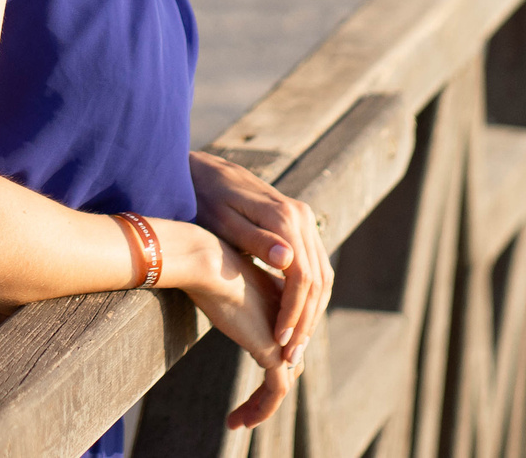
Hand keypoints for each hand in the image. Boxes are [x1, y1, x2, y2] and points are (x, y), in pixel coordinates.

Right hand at [154, 222, 292, 428]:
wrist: (207, 263)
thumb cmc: (205, 268)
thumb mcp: (222, 285)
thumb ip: (232, 298)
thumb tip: (217, 297)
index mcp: (279, 303)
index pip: (282, 342)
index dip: (270, 364)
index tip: (249, 381)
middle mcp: (286, 322)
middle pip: (286, 364)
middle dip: (267, 390)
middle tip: (247, 409)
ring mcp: (283, 338)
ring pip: (281, 382)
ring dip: (262, 406)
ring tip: (238, 422)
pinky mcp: (274, 352)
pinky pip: (276, 391)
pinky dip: (262, 409)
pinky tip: (238, 421)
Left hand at [189, 150, 332, 365]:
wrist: (203, 170)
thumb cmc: (204, 199)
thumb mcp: (222, 222)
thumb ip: (254, 241)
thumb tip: (286, 260)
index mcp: (284, 217)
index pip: (302, 277)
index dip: (294, 313)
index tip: (281, 342)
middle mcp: (301, 216)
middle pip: (319, 279)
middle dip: (307, 320)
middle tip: (292, 355)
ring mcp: (303, 219)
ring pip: (323, 275)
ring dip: (313, 312)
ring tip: (295, 344)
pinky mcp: (299, 225)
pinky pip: (315, 266)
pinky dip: (311, 296)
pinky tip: (296, 318)